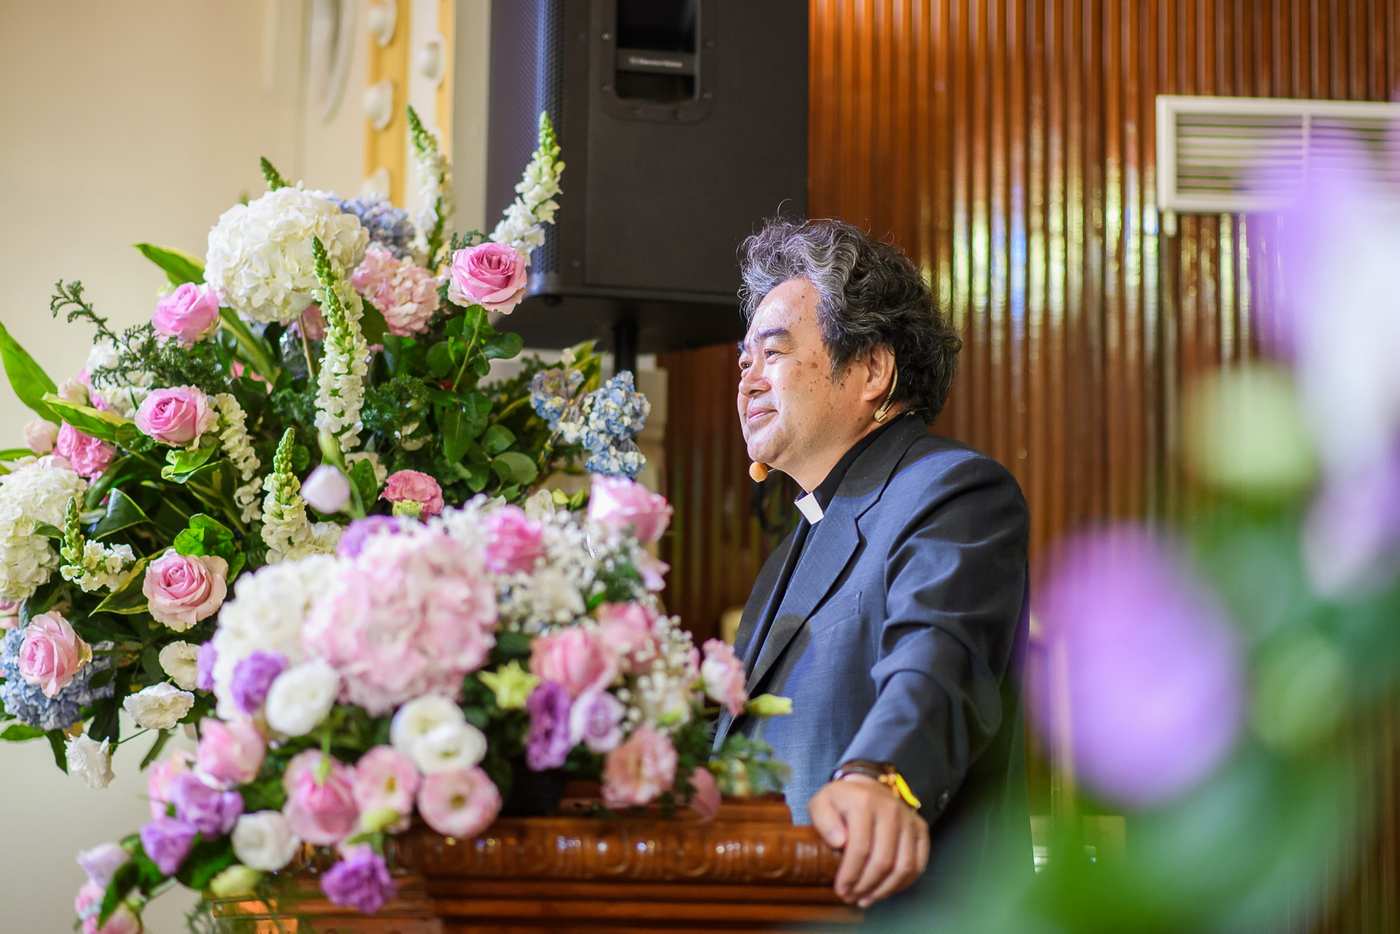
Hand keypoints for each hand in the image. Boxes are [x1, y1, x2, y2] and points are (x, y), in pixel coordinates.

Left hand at [809, 775, 929, 907]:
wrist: (867, 787)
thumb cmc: (842, 801)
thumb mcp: (821, 803)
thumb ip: (824, 821)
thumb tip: (839, 842)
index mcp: (864, 802)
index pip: (860, 848)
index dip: (850, 874)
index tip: (841, 889)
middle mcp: (891, 809)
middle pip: (883, 860)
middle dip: (866, 886)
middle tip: (851, 897)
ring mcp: (909, 819)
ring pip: (903, 866)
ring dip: (884, 889)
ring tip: (866, 898)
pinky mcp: (920, 829)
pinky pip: (918, 864)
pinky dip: (902, 883)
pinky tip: (885, 890)